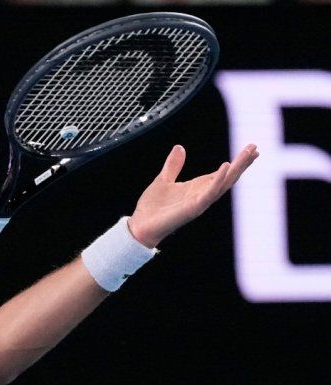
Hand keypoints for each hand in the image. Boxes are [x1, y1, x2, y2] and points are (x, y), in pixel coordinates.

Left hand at [127, 144, 258, 247]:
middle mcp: (202, 195)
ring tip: (248, 154)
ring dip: (237, 168)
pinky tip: (226, 166)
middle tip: (255, 148)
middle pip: (228, 178)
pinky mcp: (193, 208)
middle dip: (242, 163)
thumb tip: (179, 148)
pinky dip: (218, 180)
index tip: (250, 149)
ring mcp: (199, 202)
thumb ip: (173, 166)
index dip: (236, 162)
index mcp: (197, 188)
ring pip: (224, 184)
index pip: (222, 173)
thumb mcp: (163, 180)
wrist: (140, 226)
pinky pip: (209, 193)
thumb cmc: (152, 208)